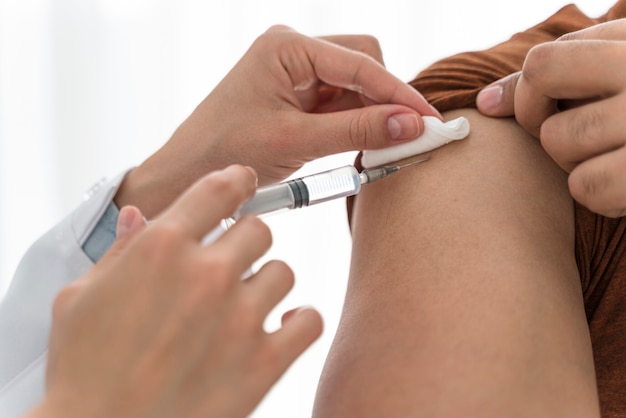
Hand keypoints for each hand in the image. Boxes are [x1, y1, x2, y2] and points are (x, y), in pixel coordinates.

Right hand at [30, 165, 321, 417]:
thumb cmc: (83, 370)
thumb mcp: (81, 298)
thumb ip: (119, 251)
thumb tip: (139, 218)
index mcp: (162, 249)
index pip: (220, 189)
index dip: (237, 180)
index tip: (245, 183)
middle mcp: (207, 275)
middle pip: (259, 230)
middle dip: (244, 241)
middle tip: (228, 264)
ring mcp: (240, 319)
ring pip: (284, 272)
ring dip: (266, 283)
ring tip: (242, 305)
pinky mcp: (264, 363)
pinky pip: (310, 319)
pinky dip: (299, 320)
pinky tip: (280, 326)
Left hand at [116, 25, 439, 218]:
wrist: (189, 172)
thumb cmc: (227, 151)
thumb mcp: (297, 142)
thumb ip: (356, 130)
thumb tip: (411, 126)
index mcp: (286, 46)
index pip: (361, 62)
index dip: (399, 94)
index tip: (430, 122)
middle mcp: (294, 49)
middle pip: (364, 62)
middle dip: (386, 98)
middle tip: (405, 138)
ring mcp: (296, 70)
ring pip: (357, 83)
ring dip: (371, 113)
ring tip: (380, 147)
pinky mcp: (298, 92)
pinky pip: (341, 100)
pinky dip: (356, 121)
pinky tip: (359, 143)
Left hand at [476, 20, 625, 216]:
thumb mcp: (618, 70)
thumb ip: (553, 79)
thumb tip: (483, 104)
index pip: (541, 63)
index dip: (531, 96)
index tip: (550, 111)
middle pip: (543, 104)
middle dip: (552, 130)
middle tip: (588, 137)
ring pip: (561, 147)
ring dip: (580, 163)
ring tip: (619, 157)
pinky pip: (588, 188)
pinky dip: (603, 196)